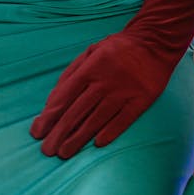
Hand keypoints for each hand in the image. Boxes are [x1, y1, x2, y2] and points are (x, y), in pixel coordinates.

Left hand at [30, 32, 172, 158]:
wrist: (155, 41)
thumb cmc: (118, 48)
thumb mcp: (92, 50)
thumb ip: (71, 73)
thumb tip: (53, 100)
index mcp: (92, 67)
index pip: (66, 94)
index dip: (50, 114)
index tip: (37, 131)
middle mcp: (106, 80)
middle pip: (78, 110)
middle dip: (59, 132)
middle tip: (47, 150)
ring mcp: (124, 91)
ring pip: (97, 119)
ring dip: (79, 138)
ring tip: (64, 152)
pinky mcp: (142, 99)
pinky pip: (123, 119)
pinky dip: (110, 132)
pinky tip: (97, 144)